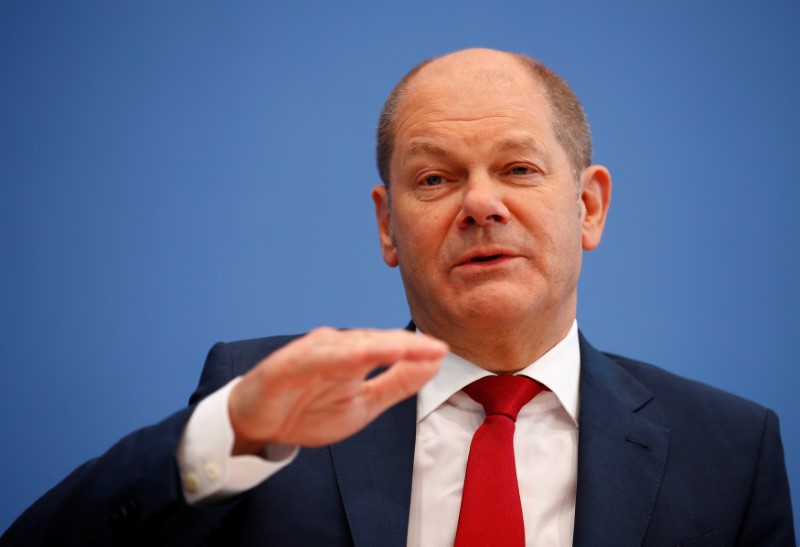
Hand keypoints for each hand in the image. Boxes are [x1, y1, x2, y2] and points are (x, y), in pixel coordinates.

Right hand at [228, 327, 447, 453]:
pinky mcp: (285, 365)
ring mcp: (310, 354)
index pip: (389, 349)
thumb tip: (434, 364)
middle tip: (434, 348)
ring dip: (374, 346)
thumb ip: (397, 384)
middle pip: (372, 342)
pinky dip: (333, 356)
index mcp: (354, 357)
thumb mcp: (364, 404)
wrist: (259, 426)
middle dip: (403, 345)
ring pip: (346, 346)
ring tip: (403, 347)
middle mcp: (335, 349)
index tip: (443, 351)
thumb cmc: (310, 411)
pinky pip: (311, 358)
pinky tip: (354, 356)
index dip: (416, 350)